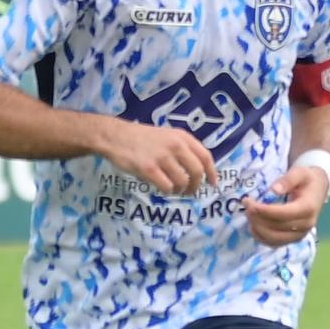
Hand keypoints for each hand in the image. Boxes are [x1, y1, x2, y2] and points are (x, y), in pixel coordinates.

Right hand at [101, 118, 218, 194]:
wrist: (116, 136)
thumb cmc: (142, 138)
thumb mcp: (167, 135)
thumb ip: (182, 148)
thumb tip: (198, 170)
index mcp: (182, 137)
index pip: (205, 156)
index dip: (212, 173)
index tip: (213, 184)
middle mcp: (175, 145)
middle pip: (197, 172)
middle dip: (196, 186)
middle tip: (191, 192)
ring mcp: (162, 157)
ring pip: (182, 182)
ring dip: (180, 190)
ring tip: (174, 190)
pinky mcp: (149, 169)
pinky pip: (166, 187)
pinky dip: (167, 191)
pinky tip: (162, 188)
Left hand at [244, 153, 329, 245]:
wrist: (318, 189)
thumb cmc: (307, 179)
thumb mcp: (300, 173)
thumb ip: (288, 180)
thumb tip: (274, 190)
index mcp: (308, 208)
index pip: (283, 214)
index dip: (264, 210)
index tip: (249, 202)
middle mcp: (306, 224)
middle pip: (277, 227)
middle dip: (257, 217)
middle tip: (246, 205)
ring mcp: (300, 234)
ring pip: (274, 239)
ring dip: (257, 228)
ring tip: (248, 214)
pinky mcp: (294, 239)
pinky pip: (275, 243)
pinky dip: (261, 237)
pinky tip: (253, 226)